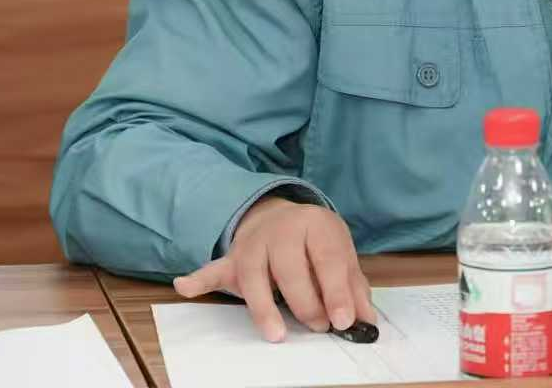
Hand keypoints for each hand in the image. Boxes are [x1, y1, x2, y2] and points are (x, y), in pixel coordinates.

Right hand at [173, 197, 374, 342]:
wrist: (280, 217)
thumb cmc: (315, 243)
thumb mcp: (340, 255)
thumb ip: (352, 287)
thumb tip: (366, 321)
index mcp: (316, 224)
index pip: (328, 257)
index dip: (337, 291)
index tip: (343, 320)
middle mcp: (282, 229)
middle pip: (289, 268)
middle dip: (305, 302)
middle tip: (318, 327)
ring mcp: (253, 243)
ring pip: (254, 274)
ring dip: (263, 306)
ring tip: (275, 334)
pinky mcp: (232, 258)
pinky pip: (214, 269)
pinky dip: (199, 279)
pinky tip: (185, 286)